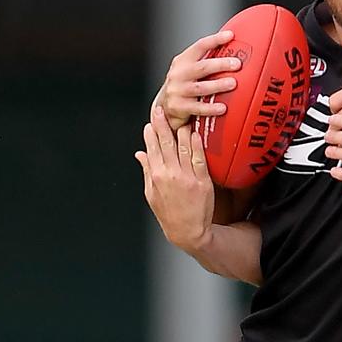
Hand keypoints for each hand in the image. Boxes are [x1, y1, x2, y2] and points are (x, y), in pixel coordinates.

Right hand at [135, 106, 214, 251]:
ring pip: (183, 149)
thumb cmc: (169, 213)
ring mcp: (187, 178)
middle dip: (162, 125)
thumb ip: (146, 171)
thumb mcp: (151, 194)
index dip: (150, 133)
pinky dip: (197, 146)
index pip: (152, 149)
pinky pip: (199, 160)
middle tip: (160, 110)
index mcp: (156, 176)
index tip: (150, 121)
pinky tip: (195, 134)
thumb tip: (139, 154)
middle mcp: (170, 175)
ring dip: (181, 131)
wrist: (188, 231)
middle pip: (166, 144)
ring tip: (180, 118)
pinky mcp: (202, 182)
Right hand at [153, 30, 241, 131]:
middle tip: (236, 64)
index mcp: (183, 61)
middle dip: (221, 64)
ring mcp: (178, 91)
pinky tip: (222, 108)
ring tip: (232, 84)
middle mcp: (179, 74)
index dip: (215, 39)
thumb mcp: (188, 70)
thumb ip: (204, 62)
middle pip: (202, 67)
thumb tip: (230, 54)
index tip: (230, 36)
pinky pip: (198, 108)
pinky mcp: (179, 107)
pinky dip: (211, 108)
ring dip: (218, 85)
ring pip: (201, 87)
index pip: (200, 46)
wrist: (165, 107)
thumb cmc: (182, 86)